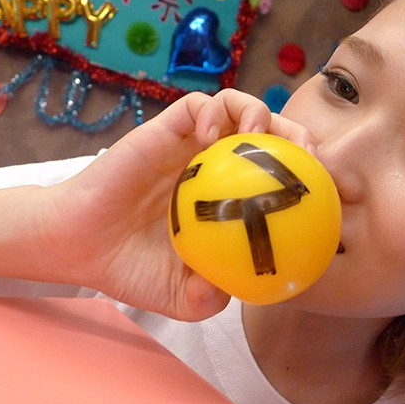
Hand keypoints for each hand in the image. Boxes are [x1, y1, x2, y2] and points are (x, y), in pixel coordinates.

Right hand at [34, 89, 313, 320]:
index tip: (324, 190)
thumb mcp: (182, 298)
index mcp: (229, 202)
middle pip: (273, 136)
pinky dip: (213, 111)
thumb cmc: (132, 269)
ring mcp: (193, 148)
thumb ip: (213, 298)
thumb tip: (247, 290)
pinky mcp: (166, 130)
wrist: (80, 246)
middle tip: (306, 157)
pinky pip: (197, 105)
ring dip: (261, 113)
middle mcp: (217, 170)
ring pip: (240, 109)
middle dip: (298, 136)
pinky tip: (211, 133)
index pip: (280, 179)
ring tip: (261, 136)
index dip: (308, 179)